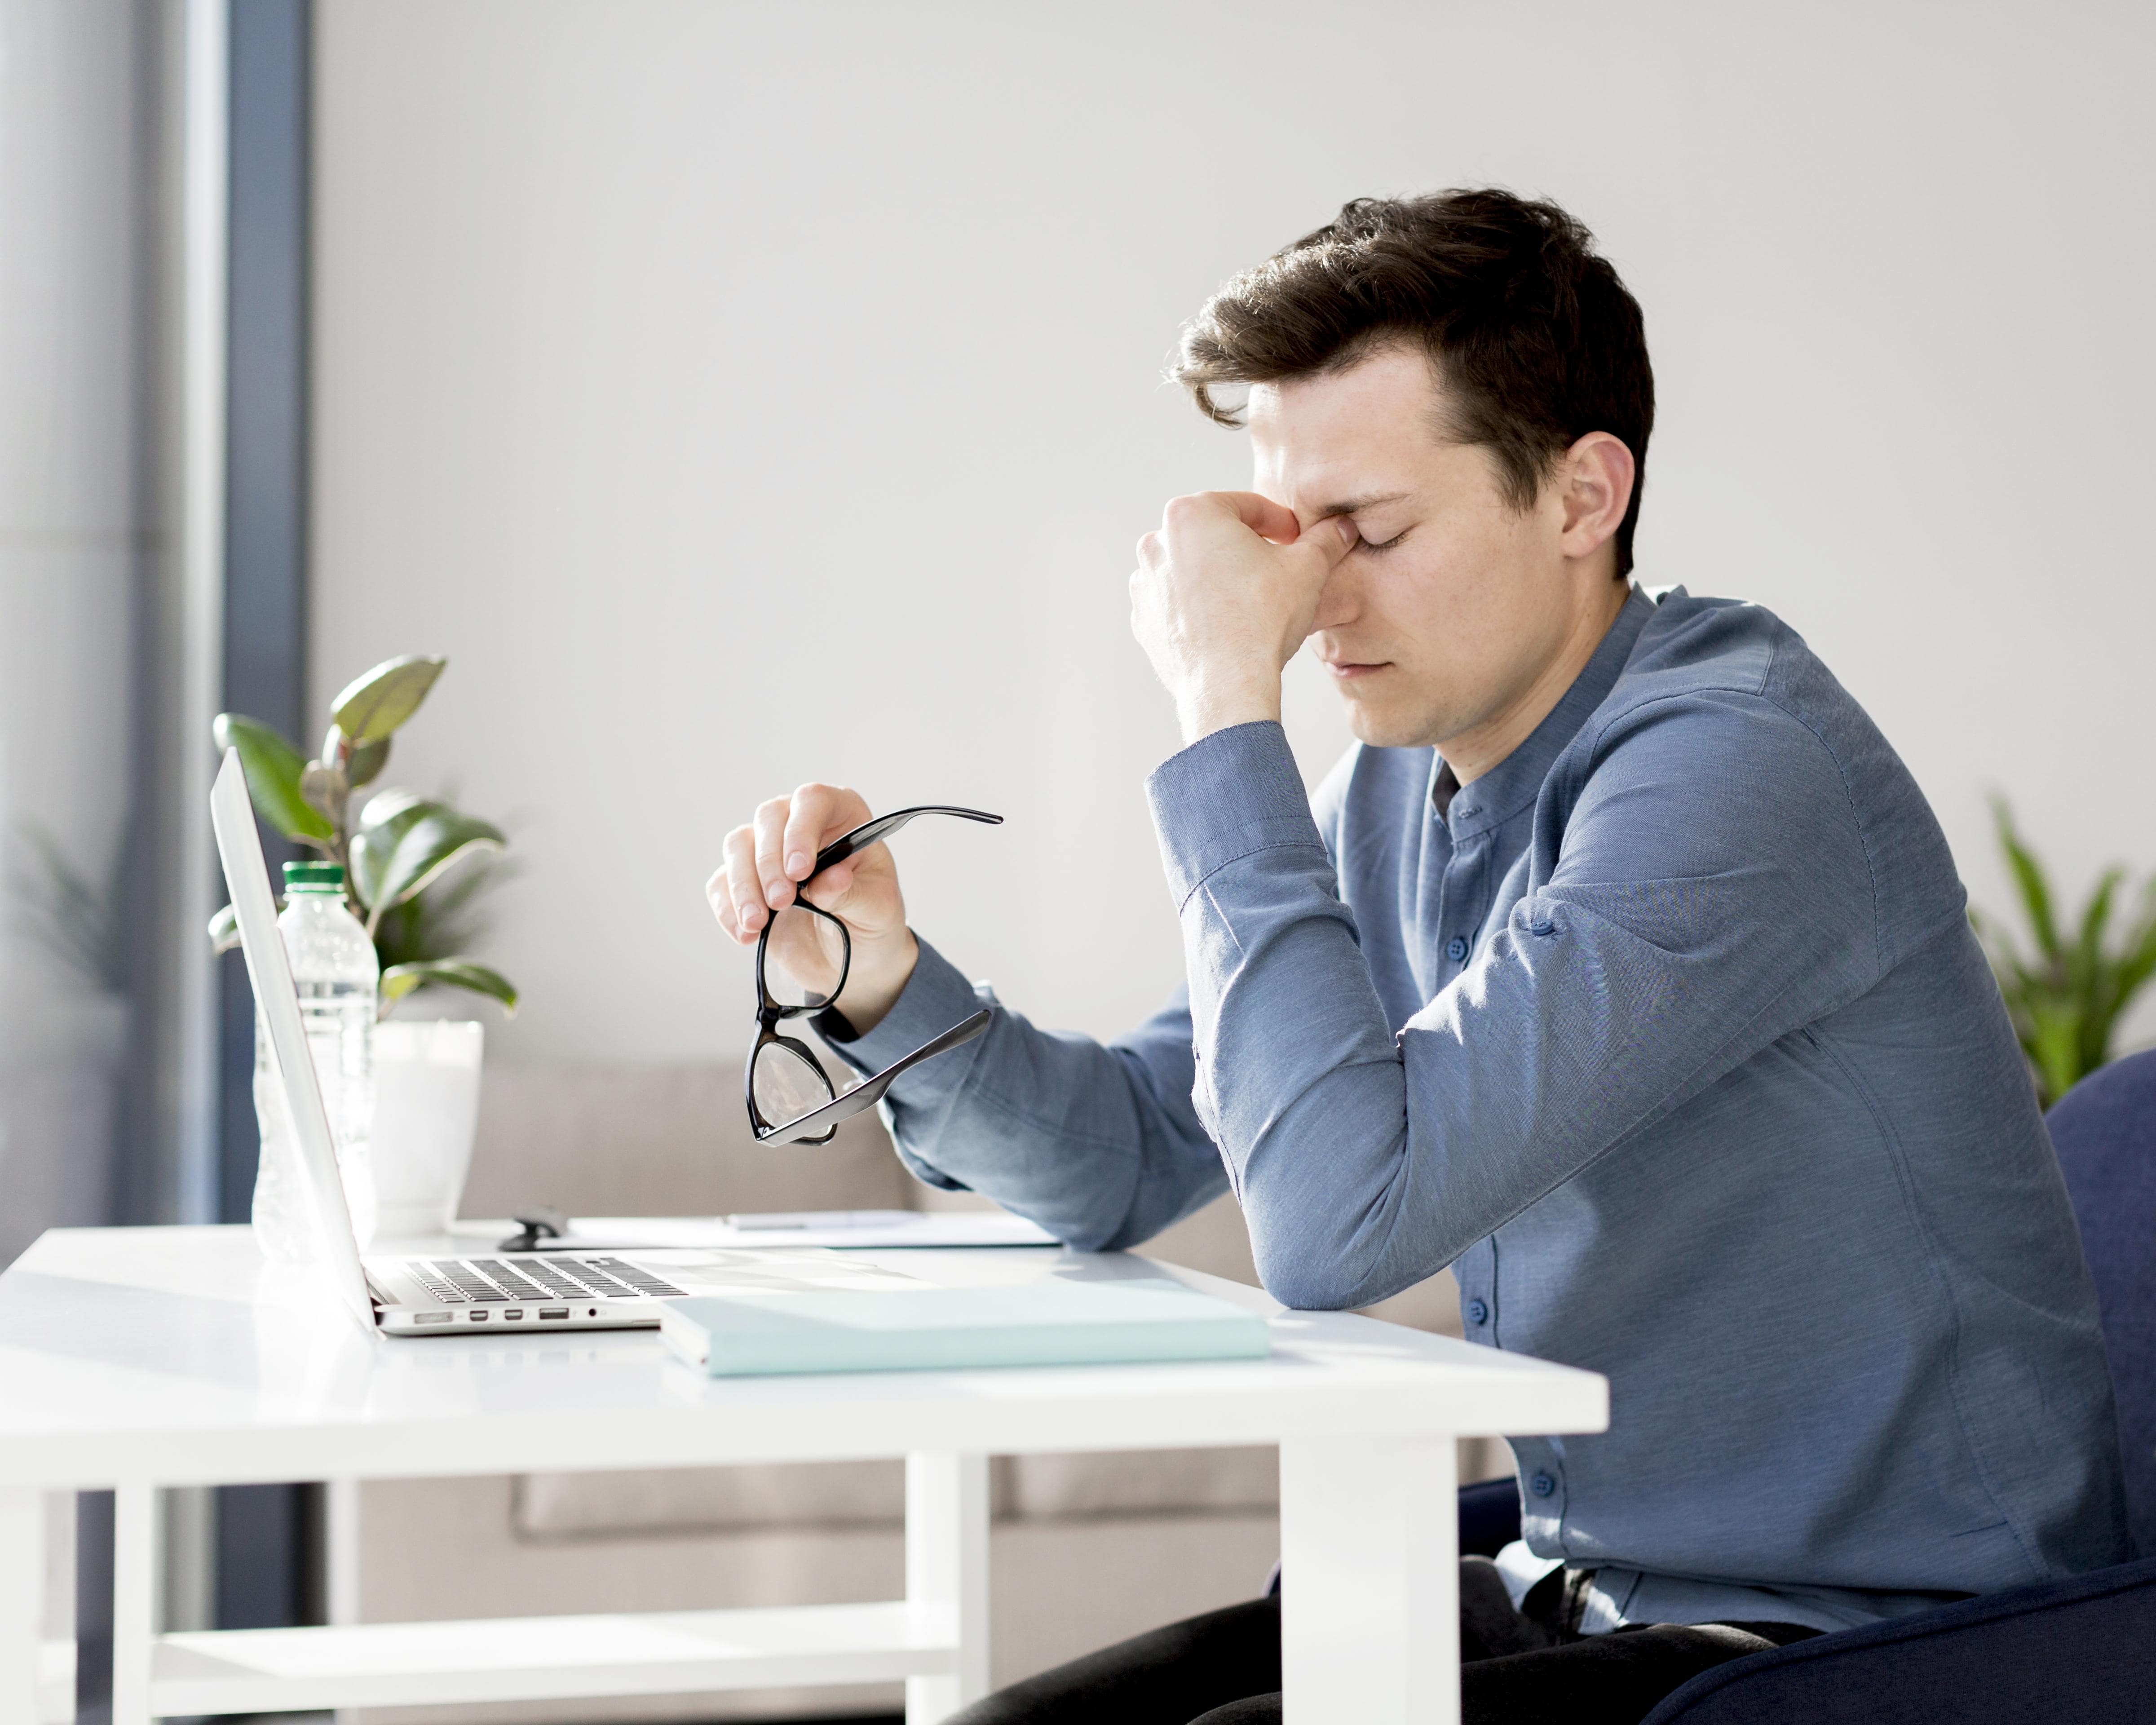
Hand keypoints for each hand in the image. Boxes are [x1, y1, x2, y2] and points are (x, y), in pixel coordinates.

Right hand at [706, 783, 918, 1033]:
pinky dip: (728, 908)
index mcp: (842, 817)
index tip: (799, 871)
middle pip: (769, 818)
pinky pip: (722, 883)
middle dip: (769, 862)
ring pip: (738, 845)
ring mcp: (770, 851)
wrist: (854, 960)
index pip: (813, 800)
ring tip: (757, 923)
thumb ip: (854, 893)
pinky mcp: (746, 882)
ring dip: (743, 885)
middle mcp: (801, 824)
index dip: (801, 830)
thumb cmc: (872, 921)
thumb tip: (831, 878)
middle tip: (781, 902)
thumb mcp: (877, 910)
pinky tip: (746, 934)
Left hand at [1129, 491, 1358, 743]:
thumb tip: (1341, 528)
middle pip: (1215, 536)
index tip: (1297, 540)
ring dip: (1221, 577)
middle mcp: (1157, 542)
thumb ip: (1326, 539)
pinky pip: (1178, 604)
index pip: (1247, 506)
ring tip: (1253, 600)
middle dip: (1246, 548)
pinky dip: (1200, 608)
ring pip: (1194, 569)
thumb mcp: (1308, 568)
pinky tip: (1228, 624)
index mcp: (1191, 513)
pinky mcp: (1143, 621)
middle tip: (1277, 570)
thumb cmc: (1263, 620)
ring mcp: (1145, 584)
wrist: (1228, 686)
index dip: (1280, 522)